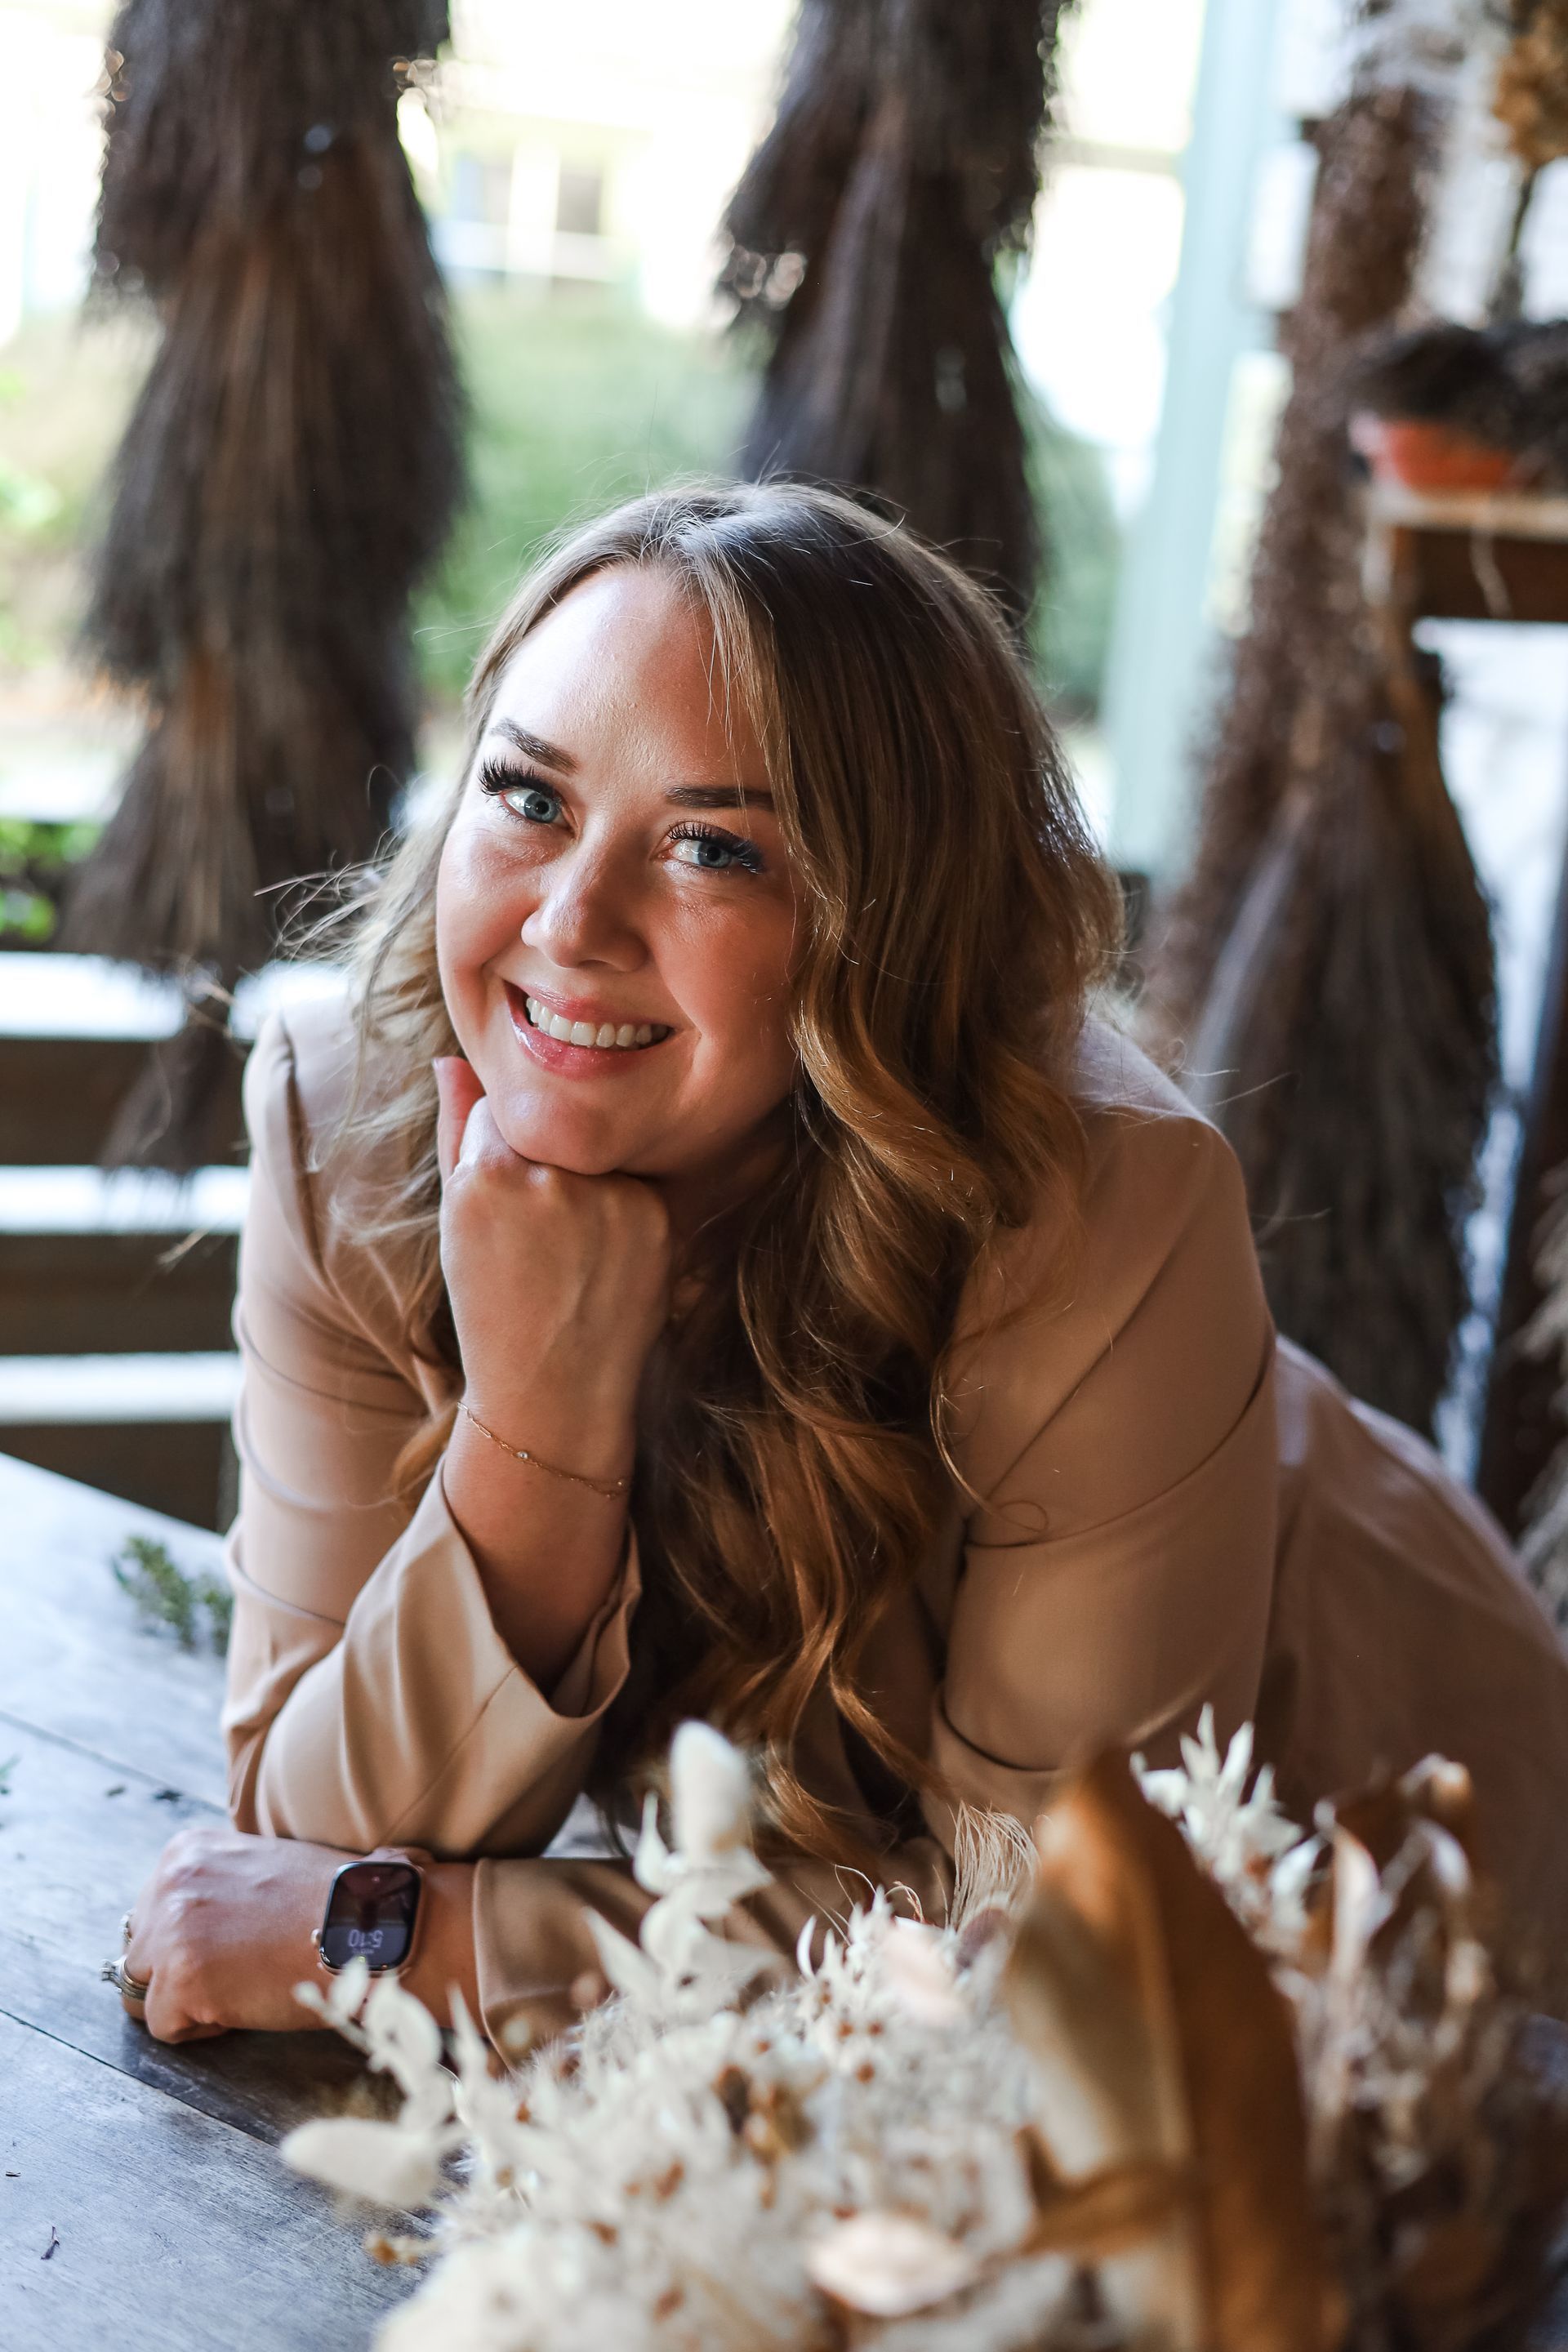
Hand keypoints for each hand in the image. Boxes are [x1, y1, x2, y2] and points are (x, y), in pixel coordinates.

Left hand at [122, 1826, 481, 2042]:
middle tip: (236, 1973)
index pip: (152, 1912)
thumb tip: (192, 1928)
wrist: (368, 1924)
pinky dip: (199, 2030)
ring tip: (238, 1991)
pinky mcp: (183, 1978)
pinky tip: (243, 2008)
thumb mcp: (260, 1866)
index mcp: (186, 1851)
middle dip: (178, 1971)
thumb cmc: (328, 1902)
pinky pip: (163, 2025)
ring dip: (183, 2000)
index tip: (233, 1946)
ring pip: (141, 1990)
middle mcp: (170, 1883)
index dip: (190, 1940)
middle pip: (140, 1951)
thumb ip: (215, 1886)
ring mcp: (172, 1930)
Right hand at [433, 1056, 670, 1477]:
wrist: (551, 1392)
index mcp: (487, 1176)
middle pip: (552, 1128)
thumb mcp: (455, 1221)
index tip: (503, 1201)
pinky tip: (602, 1258)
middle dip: (544, 1161)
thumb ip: (453, 1131)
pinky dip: (621, 1206)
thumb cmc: (490, 1305)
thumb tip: (449, 1058)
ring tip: (568, 1252)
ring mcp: (609, 1199)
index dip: (499, 1150)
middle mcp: (551, 1180)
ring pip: (596, 1151)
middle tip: (538, 1234)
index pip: (499, 1109)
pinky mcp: (656, 1217)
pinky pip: (634, 1179)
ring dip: (585, 1180)